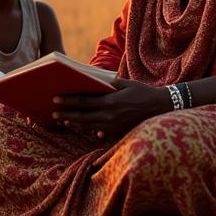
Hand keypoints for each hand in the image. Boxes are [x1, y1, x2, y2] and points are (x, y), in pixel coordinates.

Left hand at [51, 79, 167, 139]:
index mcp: (110, 101)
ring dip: (75, 123)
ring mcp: (114, 126)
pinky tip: (82, 128)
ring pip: (89, 126)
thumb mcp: (125, 84)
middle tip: (54, 113)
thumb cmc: (142, 92)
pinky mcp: (119, 132)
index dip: (68, 101)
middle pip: (83, 116)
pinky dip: (90, 130)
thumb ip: (108, 85)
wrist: (161, 108)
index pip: (84, 102)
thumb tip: (92, 84)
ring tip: (63, 120)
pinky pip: (101, 132)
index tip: (56, 99)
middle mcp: (110, 116)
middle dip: (67, 114)